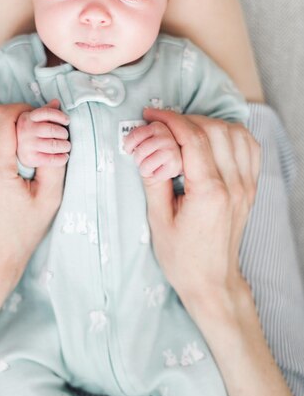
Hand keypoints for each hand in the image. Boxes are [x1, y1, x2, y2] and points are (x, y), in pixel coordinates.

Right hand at [16, 99, 70, 167]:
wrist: (17, 150)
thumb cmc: (31, 131)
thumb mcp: (35, 119)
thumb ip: (46, 110)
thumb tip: (56, 102)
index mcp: (27, 118)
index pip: (47, 113)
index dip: (60, 116)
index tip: (67, 121)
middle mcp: (26, 131)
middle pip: (52, 130)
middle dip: (63, 133)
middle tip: (65, 136)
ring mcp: (27, 145)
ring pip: (53, 145)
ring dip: (65, 146)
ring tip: (66, 146)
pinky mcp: (30, 159)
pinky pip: (51, 159)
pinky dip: (61, 158)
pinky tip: (65, 156)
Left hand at [123, 119, 181, 184]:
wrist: (175, 161)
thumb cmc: (158, 149)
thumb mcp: (147, 138)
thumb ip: (136, 136)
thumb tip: (124, 139)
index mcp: (158, 126)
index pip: (136, 135)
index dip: (128, 144)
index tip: (128, 149)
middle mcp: (166, 137)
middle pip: (140, 152)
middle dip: (137, 159)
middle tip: (142, 160)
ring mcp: (172, 150)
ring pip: (145, 165)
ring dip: (144, 169)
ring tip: (150, 165)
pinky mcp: (175, 165)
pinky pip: (154, 175)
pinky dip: (154, 175)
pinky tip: (159, 170)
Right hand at [140, 108, 259, 314]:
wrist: (211, 280)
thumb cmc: (181, 257)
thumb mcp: (158, 220)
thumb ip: (154, 180)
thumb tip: (146, 148)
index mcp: (208, 193)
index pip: (193, 139)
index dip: (169, 120)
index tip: (150, 115)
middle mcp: (233, 185)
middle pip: (214, 130)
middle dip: (185, 118)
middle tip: (161, 122)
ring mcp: (246, 186)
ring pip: (235, 133)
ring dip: (208, 123)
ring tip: (184, 129)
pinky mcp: (250, 188)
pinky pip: (249, 147)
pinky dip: (231, 134)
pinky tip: (212, 138)